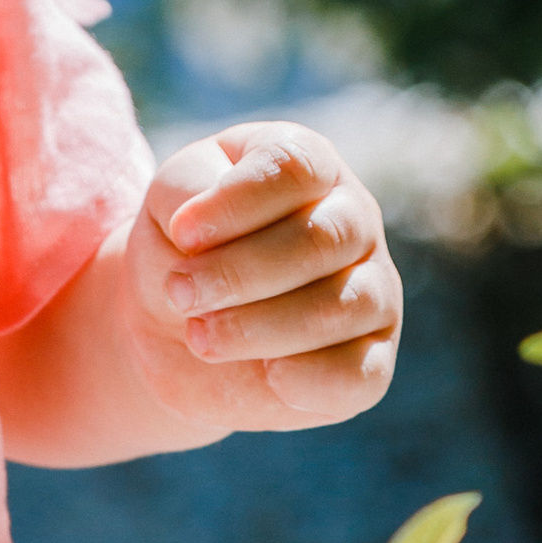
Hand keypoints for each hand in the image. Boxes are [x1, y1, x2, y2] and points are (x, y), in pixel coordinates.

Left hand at [123, 120, 400, 435]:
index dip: (237, 201)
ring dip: (256, 327)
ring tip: (199, 335)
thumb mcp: (168, 203)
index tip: (180, 233)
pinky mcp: (371, 363)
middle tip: (179, 293)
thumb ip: (186, 192)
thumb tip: (206, 229)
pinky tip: (263, 373)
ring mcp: (373, 292)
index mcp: (310, 164)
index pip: (294, 168)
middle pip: (320, 239)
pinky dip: (302, 378)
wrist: (174, 329)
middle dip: (237, 273)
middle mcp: (354, 221)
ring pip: (339, 307)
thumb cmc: (179, 250)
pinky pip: (355, 375)